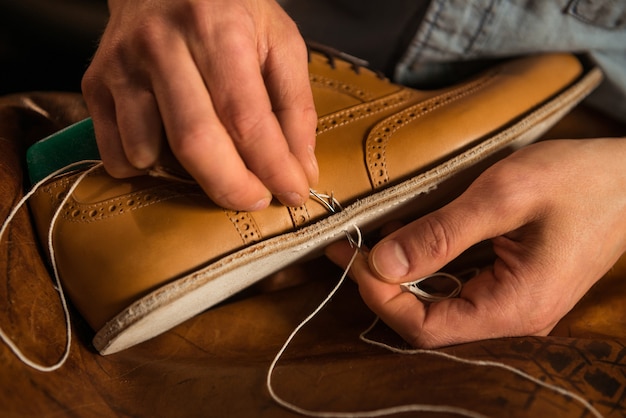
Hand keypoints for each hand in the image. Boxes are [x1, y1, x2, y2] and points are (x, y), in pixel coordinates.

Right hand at [82, 0, 317, 210]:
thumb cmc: (229, 12)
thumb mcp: (279, 42)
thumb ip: (296, 107)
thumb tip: (300, 171)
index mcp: (216, 29)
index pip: (246, 118)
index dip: (272, 166)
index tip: (292, 193)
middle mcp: (162, 45)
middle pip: (194, 143)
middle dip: (231, 187)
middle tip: (255, 199)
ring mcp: (122, 66)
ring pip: (149, 154)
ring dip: (187, 177)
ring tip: (214, 163)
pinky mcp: (96, 83)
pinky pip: (116, 154)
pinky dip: (146, 169)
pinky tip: (169, 148)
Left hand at [327, 138, 625, 347]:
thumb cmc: (577, 180)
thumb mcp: (503, 196)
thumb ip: (440, 234)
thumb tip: (381, 264)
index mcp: (515, 306)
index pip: (426, 328)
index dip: (382, 297)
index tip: (357, 257)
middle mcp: (513, 318)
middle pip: (427, 322)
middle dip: (383, 286)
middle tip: (351, 246)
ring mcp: (512, 306)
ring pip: (437, 306)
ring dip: (399, 276)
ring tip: (367, 241)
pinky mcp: (510, 287)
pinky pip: (456, 289)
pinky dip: (424, 268)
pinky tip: (406, 240)